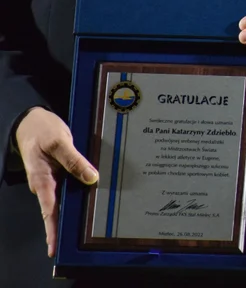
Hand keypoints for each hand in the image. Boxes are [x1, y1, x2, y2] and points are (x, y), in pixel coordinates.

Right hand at [14, 107, 98, 257]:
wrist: (31, 121)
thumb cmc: (41, 131)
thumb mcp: (59, 142)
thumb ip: (74, 160)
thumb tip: (91, 178)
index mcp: (42, 180)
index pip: (48, 211)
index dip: (52, 230)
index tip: (54, 248)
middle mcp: (46, 184)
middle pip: (57, 210)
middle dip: (65, 227)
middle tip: (76, 243)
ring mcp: (52, 180)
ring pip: (64, 199)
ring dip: (74, 210)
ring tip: (88, 226)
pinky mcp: (59, 173)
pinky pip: (68, 187)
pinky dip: (78, 193)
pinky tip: (90, 199)